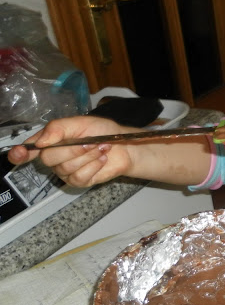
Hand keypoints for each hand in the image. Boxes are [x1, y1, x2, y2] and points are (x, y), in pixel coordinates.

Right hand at [7, 116, 134, 186]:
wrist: (125, 146)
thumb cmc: (102, 132)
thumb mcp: (81, 123)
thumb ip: (59, 128)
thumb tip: (41, 142)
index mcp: (50, 140)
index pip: (27, 150)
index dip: (19, 154)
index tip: (19, 154)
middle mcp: (54, 157)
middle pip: (48, 159)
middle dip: (72, 149)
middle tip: (91, 142)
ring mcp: (65, 171)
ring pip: (66, 167)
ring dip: (88, 156)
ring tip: (100, 148)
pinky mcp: (79, 181)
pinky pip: (79, 176)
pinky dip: (94, 165)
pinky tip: (102, 158)